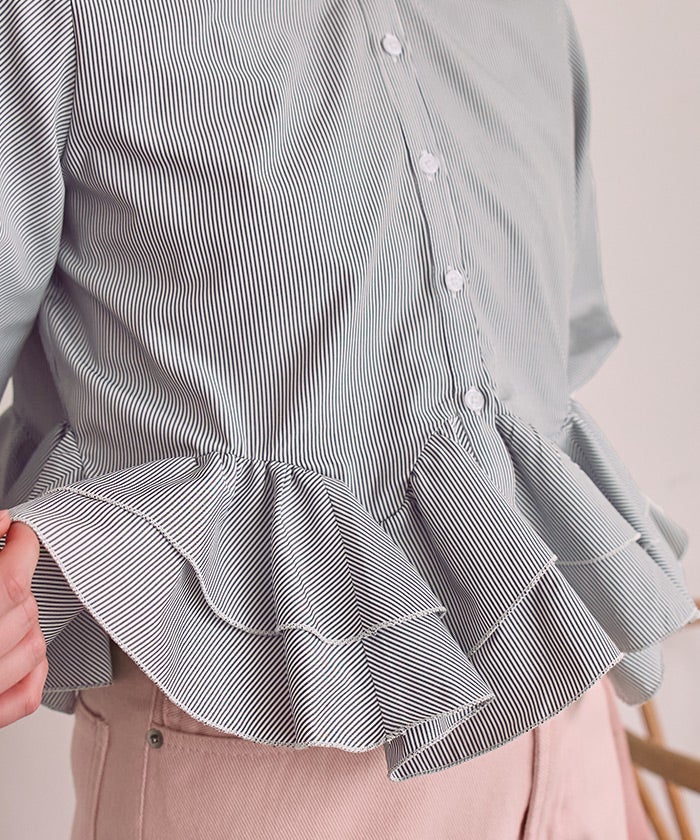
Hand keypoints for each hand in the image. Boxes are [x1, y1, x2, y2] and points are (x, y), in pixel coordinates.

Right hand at [0, 510, 47, 727]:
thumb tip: (2, 521)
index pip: (14, 577)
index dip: (23, 545)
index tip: (19, 530)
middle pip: (24, 610)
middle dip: (16, 584)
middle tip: (2, 568)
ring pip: (32, 649)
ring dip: (24, 623)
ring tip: (1, 608)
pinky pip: (25, 696)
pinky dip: (31, 672)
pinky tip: (21, 654)